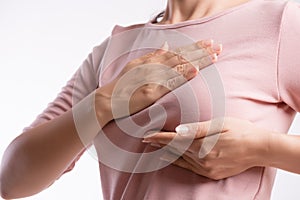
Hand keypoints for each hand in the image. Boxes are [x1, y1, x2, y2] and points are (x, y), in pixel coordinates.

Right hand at [96, 40, 221, 122]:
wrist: (108, 100)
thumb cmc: (123, 84)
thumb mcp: (136, 65)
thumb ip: (153, 55)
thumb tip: (167, 45)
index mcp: (152, 61)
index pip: (177, 52)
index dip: (194, 47)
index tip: (209, 43)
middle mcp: (154, 67)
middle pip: (181, 57)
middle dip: (201, 51)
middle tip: (218, 46)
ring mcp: (153, 79)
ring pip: (178, 67)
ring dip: (197, 61)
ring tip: (214, 56)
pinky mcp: (151, 92)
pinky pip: (170, 83)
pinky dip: (182, 76)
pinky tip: (195, 71)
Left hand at [143, 117, 270, 179]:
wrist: (259, 148)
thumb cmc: (240, 131)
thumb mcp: (220, 124)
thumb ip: (197, 128)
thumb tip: (177, 131)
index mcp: (202, 145)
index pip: (174, 141)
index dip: (159, 138)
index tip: (146, 136)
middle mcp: (202, 159)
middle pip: (175, 150)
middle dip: (160, 144)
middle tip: (146, 140)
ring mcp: (207, 168)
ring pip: (181, 160)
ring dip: (167, 153)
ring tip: (156, 149)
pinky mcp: (212, 174)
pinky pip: (190, 168)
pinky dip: (179, 163)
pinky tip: (173, 160)